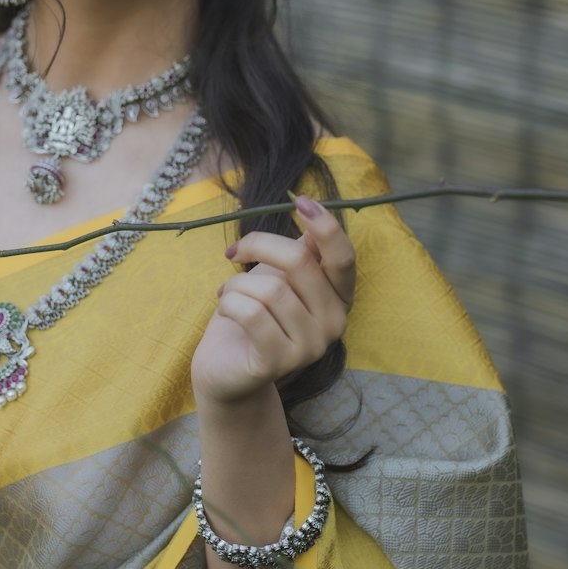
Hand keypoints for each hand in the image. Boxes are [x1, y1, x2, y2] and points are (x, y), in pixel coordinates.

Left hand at [191, 196, 354, 406]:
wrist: (227, 367)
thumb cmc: (254, 314)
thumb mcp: (280, 276)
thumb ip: (302, 250)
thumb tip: (311, 206)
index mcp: (339, 297)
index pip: (343, 256)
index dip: (325, 226)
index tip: (300, 201)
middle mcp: (335, 323)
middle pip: (299, 263)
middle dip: (258, 246)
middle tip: (234, 252)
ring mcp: (311, 347)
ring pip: (270, 289)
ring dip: (237, 283)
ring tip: (228, 293)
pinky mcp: (279, 363)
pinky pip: (252, 314)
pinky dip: (229, 302)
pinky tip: (225, 307)